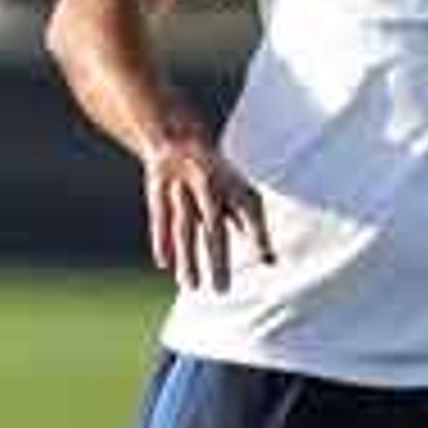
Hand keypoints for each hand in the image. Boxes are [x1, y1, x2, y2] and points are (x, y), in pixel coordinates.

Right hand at [142, 132, 271, 291]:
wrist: (177, 137)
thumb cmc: (216, 176)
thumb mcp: (238, 191)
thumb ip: (251, 226)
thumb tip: (269, 261)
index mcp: (233, 185)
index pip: (249, 213)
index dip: (258, 235)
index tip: (266, 260)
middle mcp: (208, 185)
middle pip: (213, 229)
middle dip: (217, 260)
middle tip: (221, 290)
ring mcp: (180, 186)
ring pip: (184, 228)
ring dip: (187, 259)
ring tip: (190, 286)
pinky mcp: (157, 187)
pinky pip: (159, 219)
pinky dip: (161, 242)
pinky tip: (165, 264)